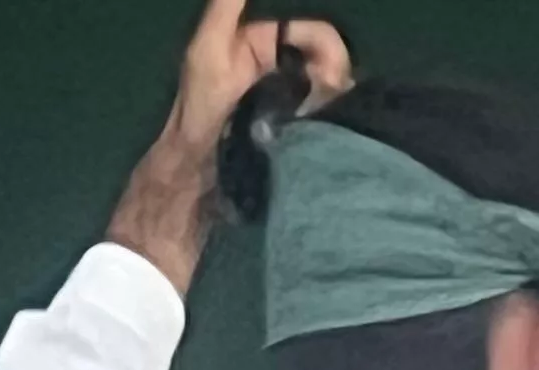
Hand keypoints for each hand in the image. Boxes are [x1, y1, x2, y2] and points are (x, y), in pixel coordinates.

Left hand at [113, 0, 353, 288]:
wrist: (199, 183)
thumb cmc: (200, 118)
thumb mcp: (208, 54)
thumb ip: (224, 8)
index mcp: (258, 47)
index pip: (313, 35)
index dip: (325, 49)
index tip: (328, 76)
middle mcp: (279, 74)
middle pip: (331, 65)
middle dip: (336, 82)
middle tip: (328, 109)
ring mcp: (291, 109)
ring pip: (338, 97)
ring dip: (339, 110)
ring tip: (326, 130)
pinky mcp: (299, 141)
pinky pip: (333, 126)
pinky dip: (337, 131)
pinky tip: (329, 144)